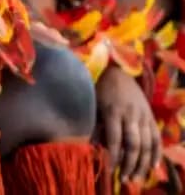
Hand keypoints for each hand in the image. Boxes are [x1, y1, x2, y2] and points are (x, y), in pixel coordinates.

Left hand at [96, 66, 160, 184]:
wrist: (119, 72)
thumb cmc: (101, 90)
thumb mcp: (93, 104)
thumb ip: (95, 125)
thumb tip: (93, 146)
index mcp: (113, 111)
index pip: (115, 138)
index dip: (114, 156)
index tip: (110, 170)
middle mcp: (131, 115)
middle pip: (134, 144)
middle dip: (129, 164)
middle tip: (124, 179)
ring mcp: (143, 116)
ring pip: (147, 144)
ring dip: (142, 163)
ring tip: (136, 178)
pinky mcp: (151, 117)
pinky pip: (157, 138)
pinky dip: (156, 153)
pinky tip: (152, 166)